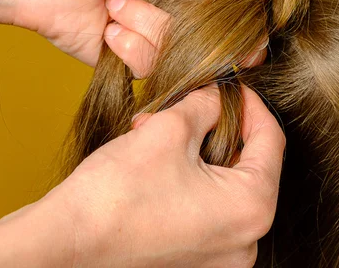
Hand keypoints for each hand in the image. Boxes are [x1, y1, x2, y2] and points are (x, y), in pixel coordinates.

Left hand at [13, 0, 269, 65]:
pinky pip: (150, 68)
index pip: (232, 13)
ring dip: (146, 26)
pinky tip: (109, 27)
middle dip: (180, 19)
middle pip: (210, 41)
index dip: (239, 26)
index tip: (245, 34)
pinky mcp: (131, 64)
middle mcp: (178, 17)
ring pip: (179, 55)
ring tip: (117, 4)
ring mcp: (156, 43)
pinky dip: (129, 45)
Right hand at [43, 84, 284, 266]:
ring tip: (164, 131)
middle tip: (194, 106)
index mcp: (252, 207)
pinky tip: (161, 161)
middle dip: (221, 128)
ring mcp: (222, 256)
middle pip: (250, 165)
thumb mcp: (170, 129)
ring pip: (227, 186)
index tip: (234, 88)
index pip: (272, 140)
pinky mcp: (198, 260)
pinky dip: (194, 180)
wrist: (66, 242)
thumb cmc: (116, 193)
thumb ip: (207, 105)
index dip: (253, 105)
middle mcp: (246, 241)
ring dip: (202, 152)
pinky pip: (211, 208)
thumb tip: (219, 96)